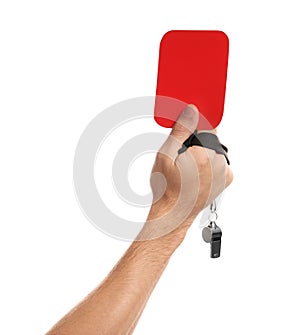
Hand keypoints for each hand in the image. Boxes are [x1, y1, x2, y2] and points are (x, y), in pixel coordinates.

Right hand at [142, 105, 232, 240]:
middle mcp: (219, 164)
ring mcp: (224, 173)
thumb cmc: (166, 188)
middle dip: (195, 141)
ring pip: (213, 149)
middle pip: (210, 138)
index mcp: (205, 156)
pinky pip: (218, 161)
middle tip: (180, 156)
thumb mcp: (165, 155)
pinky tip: (195, 172)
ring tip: (186, 167)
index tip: (186, 130)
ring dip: (202, 152)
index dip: (193, 126)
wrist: (173, 214)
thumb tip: (192, 110)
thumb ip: (181, 131)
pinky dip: (208, 162)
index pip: (206, 125)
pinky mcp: (225, 179)